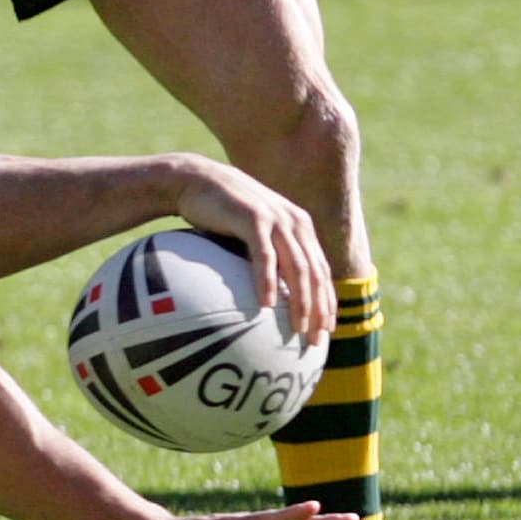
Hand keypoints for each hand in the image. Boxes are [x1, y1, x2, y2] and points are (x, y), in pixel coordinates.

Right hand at [168, 157, 333, 342]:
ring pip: (297, 267)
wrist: (194, 180)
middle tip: (316, 339)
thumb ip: (266, 254)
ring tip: (299, 327)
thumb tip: (266, 292)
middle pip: (315, 273)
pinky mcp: (252, 218)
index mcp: (299, 227)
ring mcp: (275, 219)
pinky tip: (266, 305)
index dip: (327, 301)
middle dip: (319, 309)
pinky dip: (267, 282)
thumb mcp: (250, 233)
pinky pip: (264, 256)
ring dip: (300, 301)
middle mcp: (295, 222)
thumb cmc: (218, 212)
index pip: (321, 270)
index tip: (326, 330)